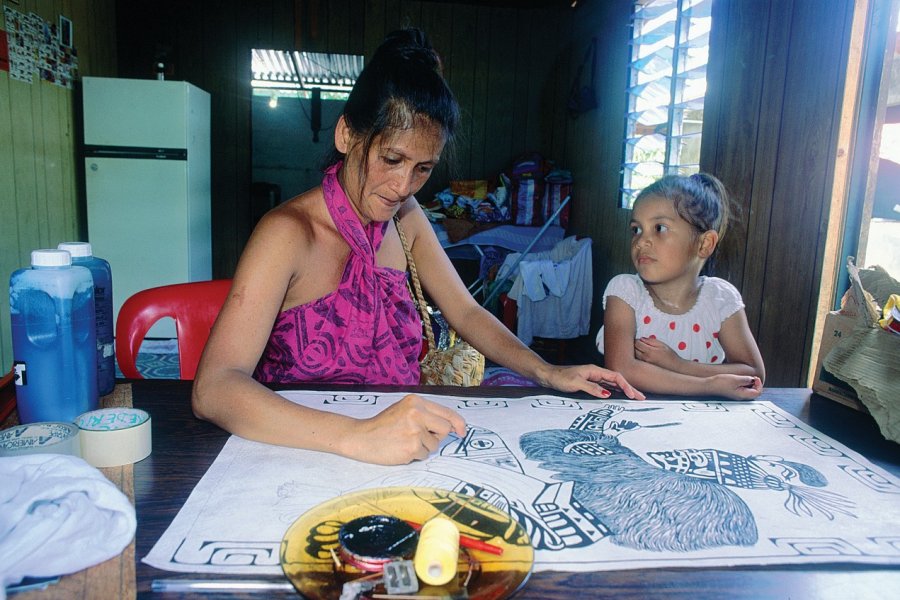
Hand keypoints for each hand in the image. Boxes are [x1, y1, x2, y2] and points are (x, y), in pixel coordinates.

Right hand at [345, 394, 465, 464]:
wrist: (361, 437)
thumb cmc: (383, 425)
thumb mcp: (404, 410)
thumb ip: (425, 414)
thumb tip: (451, 427)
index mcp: (415, 402)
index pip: (446, 412)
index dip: (458, 423)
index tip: (462, 431)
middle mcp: (416, 413)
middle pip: (445, 429)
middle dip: (437, 436)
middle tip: (419, 436)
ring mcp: (414, 431)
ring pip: (434, 445)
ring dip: (423, 447)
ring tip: (404, 441)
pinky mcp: (411, 447)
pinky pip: (424, 455)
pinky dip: (415, 455)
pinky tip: (401, 448)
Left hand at [540, 364, 645, 399]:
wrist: (548, 376)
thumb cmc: (560, 378)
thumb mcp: (576, 383)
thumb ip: (592, 388)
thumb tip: (607, 394)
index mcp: (594, 370)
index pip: (615, 377)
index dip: (626, 386)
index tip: (632, 395)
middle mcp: (595, 373)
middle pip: (617, 380)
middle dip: (630, 388)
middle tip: (641, 398)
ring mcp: (593, 378)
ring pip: (612, 384)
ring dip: (624, 390)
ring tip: (634, 398)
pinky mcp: (589, 383)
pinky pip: (605, 387)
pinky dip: (614, 392)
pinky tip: (619, 397)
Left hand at [634, 337, 679, 369]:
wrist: (675, 368)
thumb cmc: (670, 355)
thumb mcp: (662, 345)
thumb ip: (651, 341)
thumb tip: (641, 338)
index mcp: (649, 352)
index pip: (636, 343)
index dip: (636, 339)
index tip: (640, 339)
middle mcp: (645, 359)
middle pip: (632, 349)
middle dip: (633, 345)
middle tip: (638, 343)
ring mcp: (643, 365)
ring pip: (632, 356)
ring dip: (633, 352)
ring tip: (639, 350)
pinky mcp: (643, 369)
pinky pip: (636, 361)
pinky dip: (635, 358)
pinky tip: (640, 356)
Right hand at [707, 374, 762, 399]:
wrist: (709, 385)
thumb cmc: (720, 383)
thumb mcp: (736, 379)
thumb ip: (746, 379)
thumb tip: (753, 379)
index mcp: (743, 395)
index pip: (757, 392)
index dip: (759, 384)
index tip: (755, 377)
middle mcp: (741, 396)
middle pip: (754, 392)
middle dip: (755, 384)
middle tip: (752, 377)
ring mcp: (737, 394)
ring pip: (749, 390)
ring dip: (750, 383)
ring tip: (746, 377)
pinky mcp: (733, 392)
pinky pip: (743, 389)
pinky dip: (744, 383)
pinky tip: (740, 379)